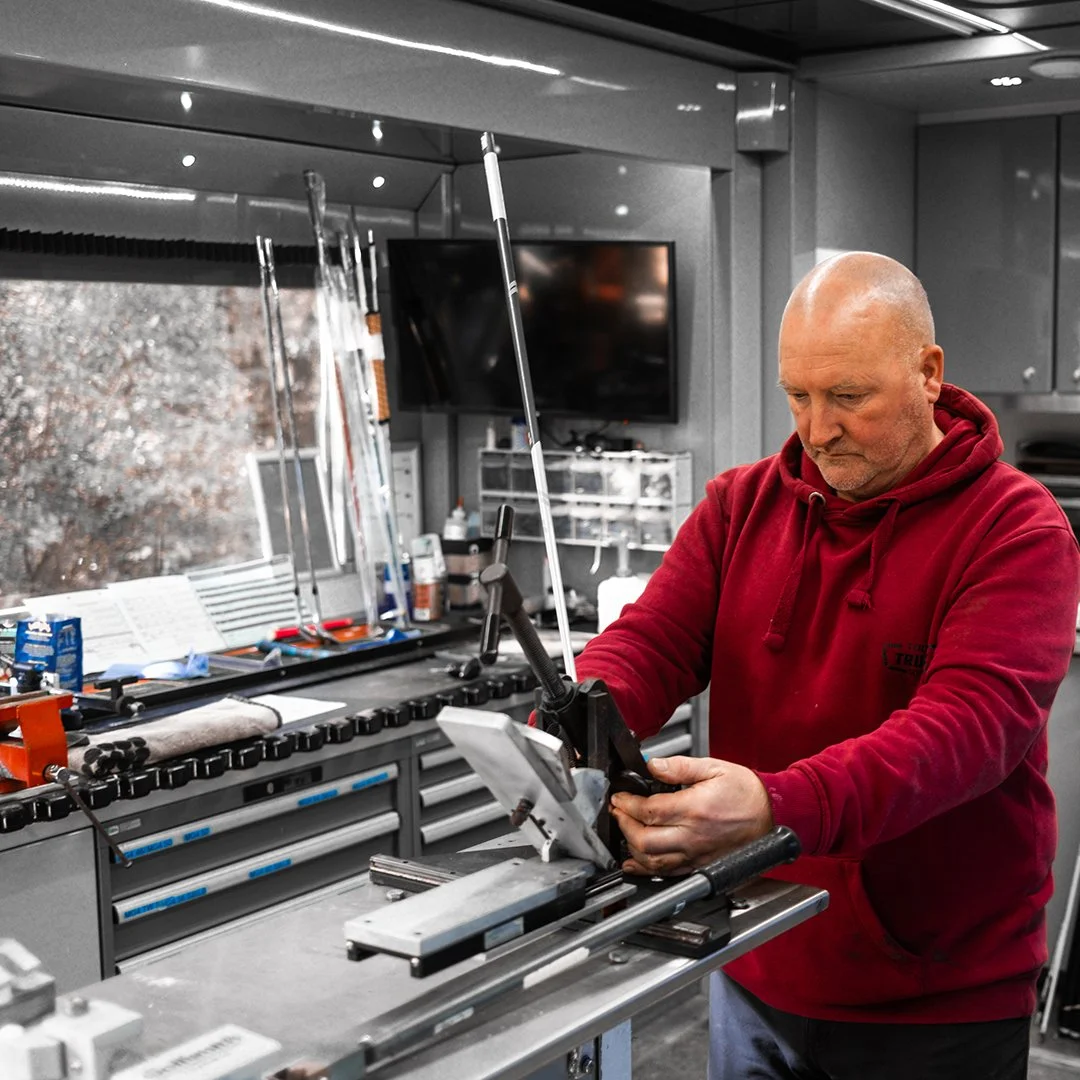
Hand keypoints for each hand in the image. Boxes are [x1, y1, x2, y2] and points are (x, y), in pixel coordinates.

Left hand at [609, 756, 773, 875]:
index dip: (627, 804)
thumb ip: (680, 766)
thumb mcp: (714, 768)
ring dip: (631, 848)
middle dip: (623, 825)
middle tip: (617, 812)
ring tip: (624, 831)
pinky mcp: (700, 865)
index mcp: (695, 808)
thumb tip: (652, 765)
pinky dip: (646, 870)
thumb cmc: (747, 792)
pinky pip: (667, 873)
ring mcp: (696, 854)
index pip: (649, 810)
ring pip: (652, 861)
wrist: (773, 814)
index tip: (618, 797)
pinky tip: (633, 863)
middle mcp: (693, 836)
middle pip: (644, 840)